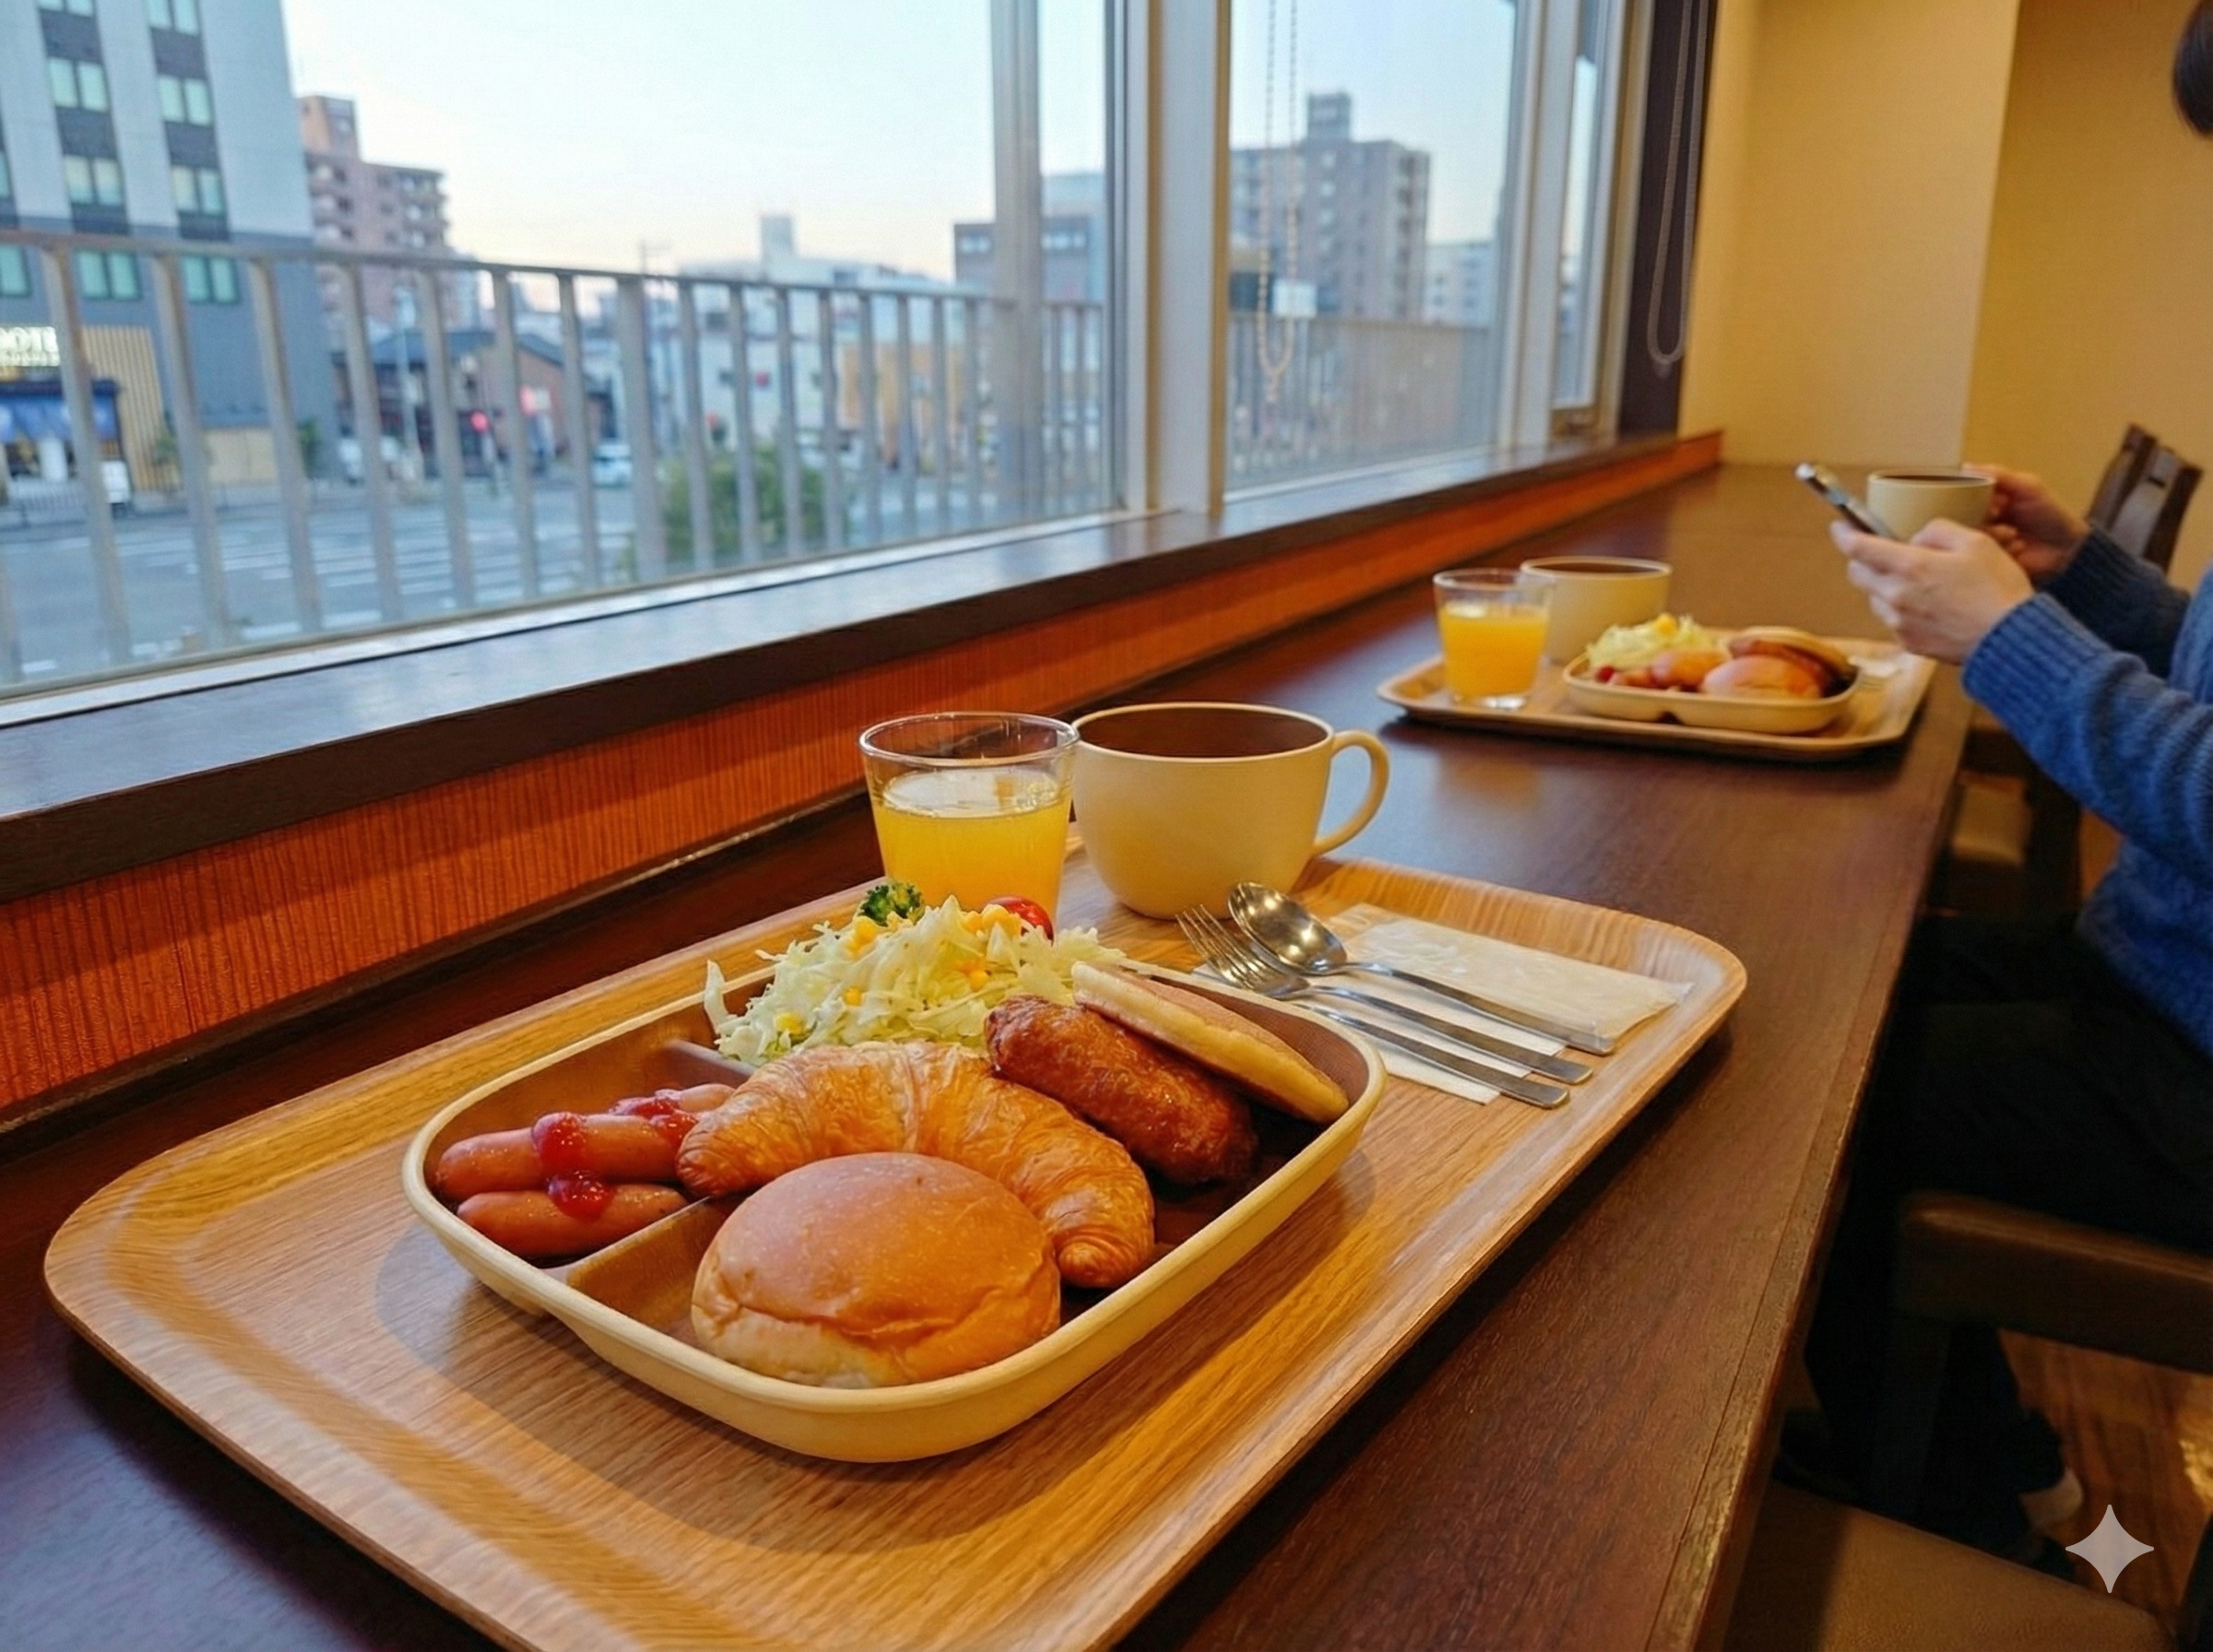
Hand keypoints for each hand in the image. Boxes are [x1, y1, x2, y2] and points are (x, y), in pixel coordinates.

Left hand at [1831, 519, 2034, 663]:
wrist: (2009, 640)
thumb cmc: (1997, 588)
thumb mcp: (1975, 542)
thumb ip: (1938, 531)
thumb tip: (1917, 538)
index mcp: (1910, 566)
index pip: (1859, 548)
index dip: (1844, 534)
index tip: (1839, 528)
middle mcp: (1895, 596)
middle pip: (1857, 575)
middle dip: (1861, 560)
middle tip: (1879, 552)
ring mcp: (1899, 623)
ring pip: (1874, 598)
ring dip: (1883, 586)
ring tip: (1913, 581)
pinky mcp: (1908, 643)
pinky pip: (1892, 620)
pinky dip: (1900, 609)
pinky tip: (1927, 606)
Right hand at [1967, 463, 2086, 584]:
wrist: (2068, 548)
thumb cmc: (2051, 513)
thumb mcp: (2028, 487)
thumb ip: (2000, 475)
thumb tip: (1965, 466)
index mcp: (1989, 500)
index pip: (1964, 496)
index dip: (1971, 499)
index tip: (1991, 502)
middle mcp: (1983, 519)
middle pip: (1962, 518)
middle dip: (1983, 518)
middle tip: (1999, 516)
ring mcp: (1986, 541)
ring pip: (1971, 537)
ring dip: (1994, 534)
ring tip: (2014, 535)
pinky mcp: (1990, 560)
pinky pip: (1981, 555)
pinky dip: (2002, 549)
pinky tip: (2019, 547)